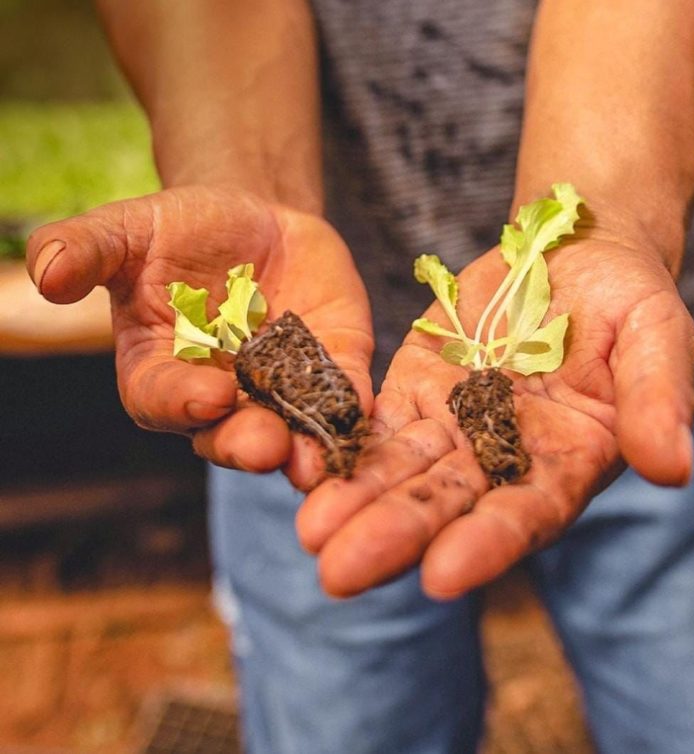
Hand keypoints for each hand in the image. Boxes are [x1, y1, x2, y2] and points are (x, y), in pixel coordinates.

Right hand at [27, 185, 372, 488]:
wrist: (254, 219)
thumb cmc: (181, 230)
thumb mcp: (128, 230)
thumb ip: (87, 251)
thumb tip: (44, 275)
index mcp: (162, 372)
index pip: (162, 400)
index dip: (182, 402)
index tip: (209, 396)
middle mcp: (221, 396)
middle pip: (228, 434)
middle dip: (246, 443)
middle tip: (266, 448)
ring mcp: (279, 389)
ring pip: (289, 430)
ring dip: (303, 449)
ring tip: (316, 461)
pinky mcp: (329, 368)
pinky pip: (340, 394)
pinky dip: (350, 406)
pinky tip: (359, 413)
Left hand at [298, 229, 693, 597]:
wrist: (568, 257)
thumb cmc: (625, 298)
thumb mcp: (655, 336)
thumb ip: (658, 399)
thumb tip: (672, 468)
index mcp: (567, 460)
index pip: (526, 512)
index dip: (487, 543)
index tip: (441, 577)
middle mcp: (503, 458)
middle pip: (447, 504)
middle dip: (395, 536)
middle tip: (339, 573)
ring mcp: (453, 425)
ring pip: (401, 472)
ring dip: (355, 503)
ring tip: (309, 534)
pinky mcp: (415, 390)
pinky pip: (377, 424)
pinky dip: (345, 448)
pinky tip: (307, 468)